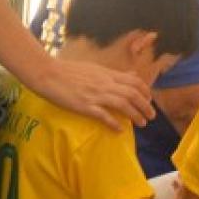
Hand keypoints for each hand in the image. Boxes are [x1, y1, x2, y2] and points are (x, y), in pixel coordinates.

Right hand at [30, 59, 152, 130]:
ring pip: (123, 105)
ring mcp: (95, 95)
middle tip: (151, 117)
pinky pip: (104, 116)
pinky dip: (114, 123)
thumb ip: (113, 74)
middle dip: (145, 107)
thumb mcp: (95, 68)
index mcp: (107, 74)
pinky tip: (119, 130)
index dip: (145, 92)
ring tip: (141, 124)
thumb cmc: (67, 70)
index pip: (134, 82)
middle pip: (133, 95)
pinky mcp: (84, 105)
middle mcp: (105, 84)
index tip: (148, 101)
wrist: (47, 73)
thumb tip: (132, 75)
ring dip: (135, 115)